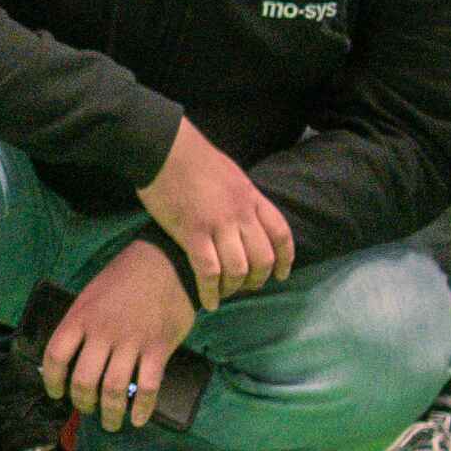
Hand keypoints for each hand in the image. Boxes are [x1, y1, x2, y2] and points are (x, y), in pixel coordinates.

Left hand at [40, 236, 206, 431]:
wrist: (163, 261)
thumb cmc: (123, 278)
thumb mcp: (91, 294)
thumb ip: (82, 324)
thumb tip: (72, 355)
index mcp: (80, 317)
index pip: (55, 356)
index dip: (51, 381)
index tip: (56, 393)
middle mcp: (102, 332)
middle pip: (84, 381)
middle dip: (83, 404)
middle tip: (88, 410)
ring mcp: (131, 342)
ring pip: (114, 389)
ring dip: (111, 413)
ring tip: (111, 423)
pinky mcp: (158, 348)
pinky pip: (148, 387)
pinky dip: (142, 408)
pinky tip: (138, 419)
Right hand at [135, 117, 294, 298]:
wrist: (164, 149)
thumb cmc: (193, 158)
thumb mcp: (231, 174)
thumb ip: (241, 197)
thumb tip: (245, 215)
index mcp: (252, 197)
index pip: (280, 233)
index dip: (285, 258)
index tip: (281, 275)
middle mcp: (241, 213)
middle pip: (263, 257)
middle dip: (257, 279)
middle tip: (246, 287)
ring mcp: (218, 224)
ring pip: (238, 268)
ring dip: (234, 287)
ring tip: (225, 293)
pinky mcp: (192, 233)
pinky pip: (208, 271)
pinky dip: (210, 292)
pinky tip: (208, 302)